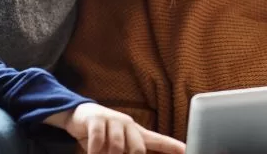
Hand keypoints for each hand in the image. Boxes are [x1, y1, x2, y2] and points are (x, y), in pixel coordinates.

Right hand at [44, 103, 185, 153]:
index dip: (172, 147)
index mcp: (136, 132)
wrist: (80, 115)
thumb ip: (128, 152)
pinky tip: (92, 151)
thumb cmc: (103, 134)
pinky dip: (95, 150)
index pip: (158, 140)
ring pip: (116, 146)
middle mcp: (128, 124)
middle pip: (137, 148)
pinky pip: (98, 140)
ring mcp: (113, 120)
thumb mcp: (118, 145)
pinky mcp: (97, 119)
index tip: (186, 151)